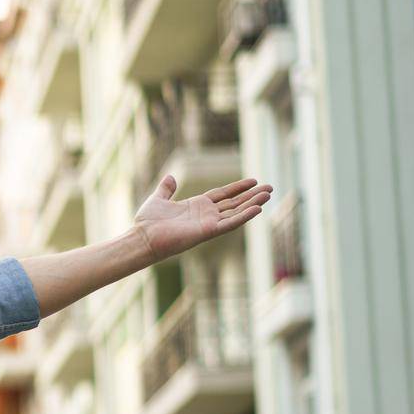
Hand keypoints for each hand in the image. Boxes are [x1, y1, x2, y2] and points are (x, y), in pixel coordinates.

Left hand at [133, 175, 271, 262]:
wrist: (142, 237)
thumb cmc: (147, 222)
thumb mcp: (158, 199)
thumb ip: (166, 189)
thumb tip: (170, 177)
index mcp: (196, 206)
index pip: (223, 195)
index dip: (238, 188)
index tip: (253, 181)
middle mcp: (206, 215)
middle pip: (234, 203)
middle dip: (252, 195)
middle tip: (270, 188)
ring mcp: (208, 223)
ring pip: (236, 212)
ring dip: (253, 203)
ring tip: (269, 194)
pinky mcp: (208, 231)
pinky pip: (230, 223)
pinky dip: (244, 216)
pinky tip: (258, 209)